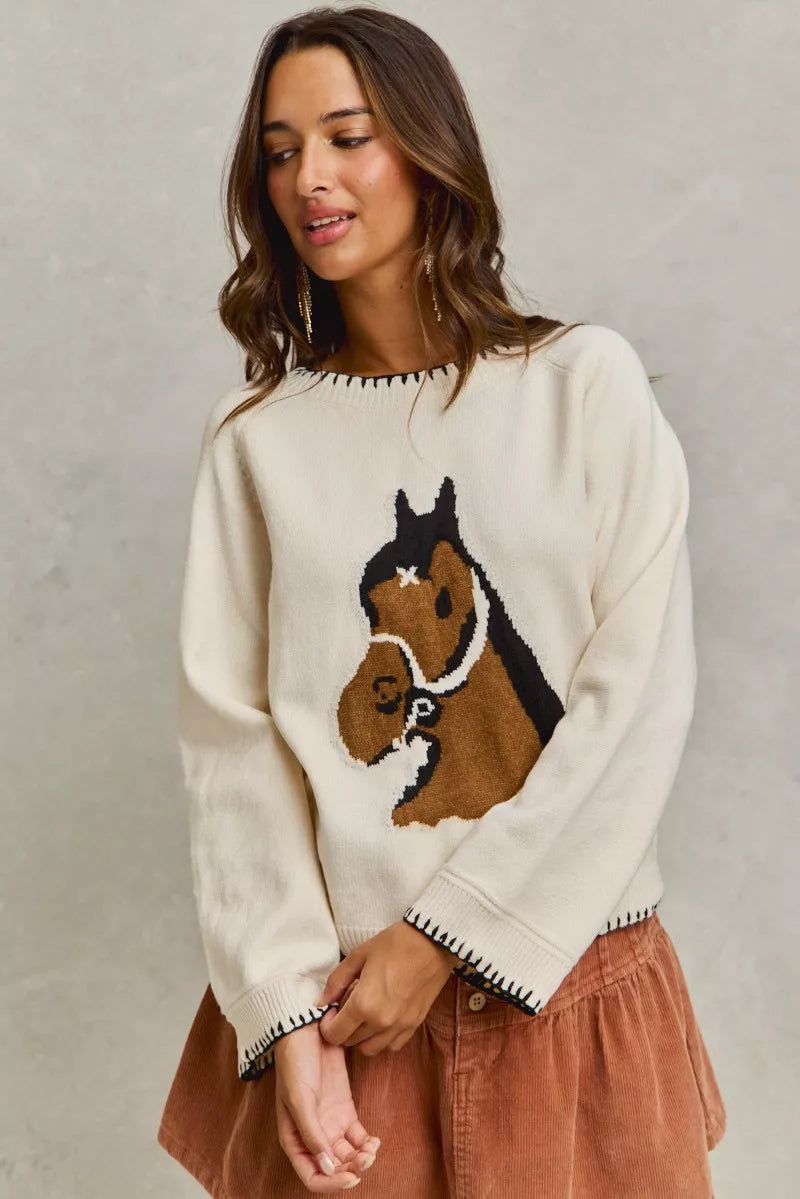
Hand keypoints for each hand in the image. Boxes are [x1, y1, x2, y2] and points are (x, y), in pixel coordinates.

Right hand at [273, 1021, 381, 1191]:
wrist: (307, 1030)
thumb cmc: (295, 1064)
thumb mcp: (299, 1099)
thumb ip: (312, 1133)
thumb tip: (327, 1167)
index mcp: (294, 1139)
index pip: (312, 1175)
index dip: (331, 1183)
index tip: (351, 1176)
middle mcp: (312, 1135)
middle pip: (334, 1167)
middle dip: (351, 1169)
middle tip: (367, 1158)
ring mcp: (329, 1123)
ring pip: (348, 1154)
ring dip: (361, 1158)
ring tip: (372, 1149)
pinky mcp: (344, 1109)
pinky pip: (357, 1136)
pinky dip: (366, 1143)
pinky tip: (374, 1140)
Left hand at [313, 920, 459, 1056]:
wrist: (432, 942)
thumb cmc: (394, 944)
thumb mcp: (358, 955)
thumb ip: (336, 982)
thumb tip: (321, 1002)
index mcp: (363, 1003)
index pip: (334, 1034)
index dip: (327, 1025)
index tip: (330, 1011)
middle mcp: (381, 1022)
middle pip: (350, 1042)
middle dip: (342, 1029)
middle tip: (345, 1009)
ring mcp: (399, 1026)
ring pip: (370, 1049)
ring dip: (361, 1037)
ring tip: (363, 1015)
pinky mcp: (414, 1025)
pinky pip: (392, 1046)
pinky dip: (382, 1039)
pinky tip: (381, 1020)